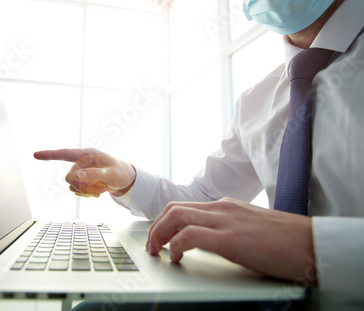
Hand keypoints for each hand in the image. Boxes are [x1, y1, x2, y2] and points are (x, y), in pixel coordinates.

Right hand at [34, 148, 135, 197]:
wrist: (125, 180)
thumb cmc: (120, 173)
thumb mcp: (111, 175)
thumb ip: (94, 174)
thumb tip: (75, 176)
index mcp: (87, 154)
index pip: (65, 154)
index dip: (49, 155)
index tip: (35, 155)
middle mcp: (81, 162)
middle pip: (69, 177)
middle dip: (81, 186)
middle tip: (98, 189)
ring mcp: (80, 171)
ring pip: (71, 186)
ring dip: (85, 192)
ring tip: (100, 190)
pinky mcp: (81, 180)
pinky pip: (75, 191)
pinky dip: (85, 195)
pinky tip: (97, 192)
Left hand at [146, 198, 315, 282]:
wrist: (312, 243)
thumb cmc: (285, 239)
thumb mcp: (249, 227)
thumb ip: (228, 228)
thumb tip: (209, 240)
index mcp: (225, 206)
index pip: (184, 206)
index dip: (164, 221)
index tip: (158, 236)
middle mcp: (221, 208)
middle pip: (174, 208)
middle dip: (156, 226)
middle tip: (152, 245)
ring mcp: (226, 221)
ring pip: (177, 216)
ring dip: (159, 234)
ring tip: (157, 251)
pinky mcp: (231, 239)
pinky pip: (191, 236)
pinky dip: (176, 245)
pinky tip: (176, 257)